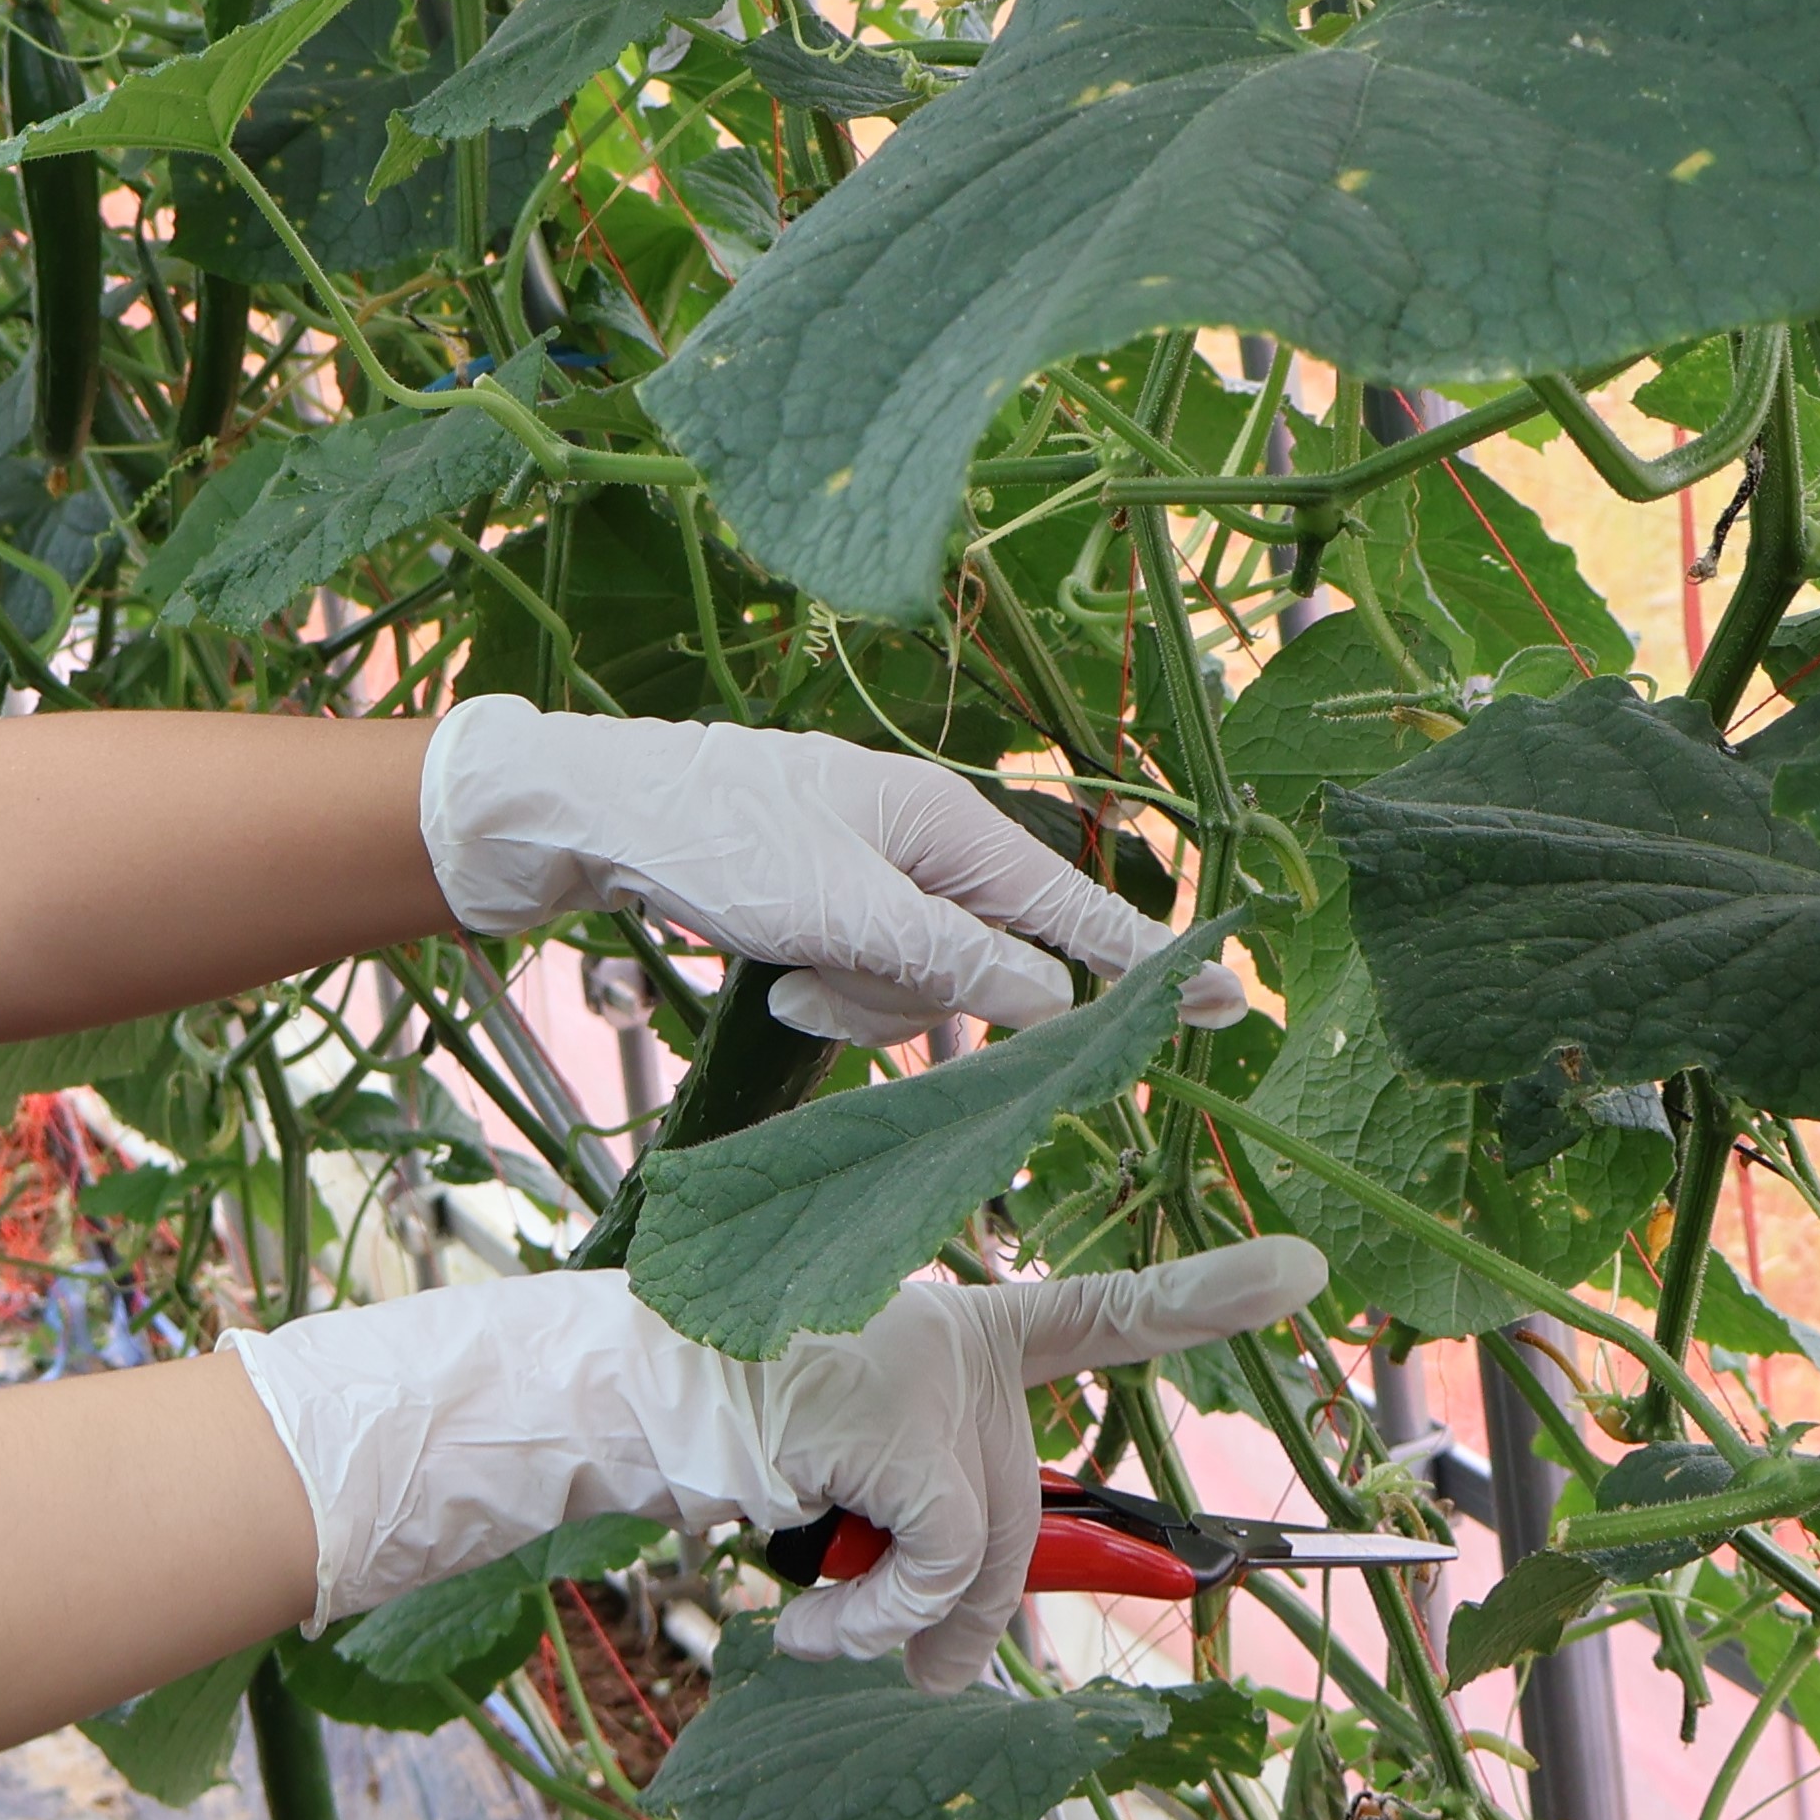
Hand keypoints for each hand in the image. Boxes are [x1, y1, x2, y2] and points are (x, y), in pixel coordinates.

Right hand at [228, 1240, 1326, 1689]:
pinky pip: (942, 1566)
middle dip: (968, 1612)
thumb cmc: (707, 1444)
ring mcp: (930, 1361)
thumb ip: (926, 1545)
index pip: (1092, 1317)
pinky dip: (877, 1621)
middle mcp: (952, 1327)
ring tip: (818, 1625)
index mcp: (946, 1329)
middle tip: (876, 1649)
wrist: (600, 1406)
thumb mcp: (844, 1493)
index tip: (1302, 1273)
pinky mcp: (901, 1414)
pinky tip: (804, 1618)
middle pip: (1026, 1510)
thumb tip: (969, 1660)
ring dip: (909, 1623)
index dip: (1199, 1302)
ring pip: (990, 1548)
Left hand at [419, 696, 1240, 1044]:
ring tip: (787, 972)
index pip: (1074, 905)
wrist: (591, 817)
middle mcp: (929, 845)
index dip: (1148, 961)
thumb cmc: (717, 839)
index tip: (1229, 998)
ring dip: (863, 1000)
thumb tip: (1054, 1001)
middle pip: (992, 962)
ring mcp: (881, 875)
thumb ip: (954, 959)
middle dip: (918, 997)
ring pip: (928, 983)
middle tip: (825, 981)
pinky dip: (832, 988)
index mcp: (949, 822)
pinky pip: (874, 977)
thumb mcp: (843, 909)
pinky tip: (777, 974)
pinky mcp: (835, 905)